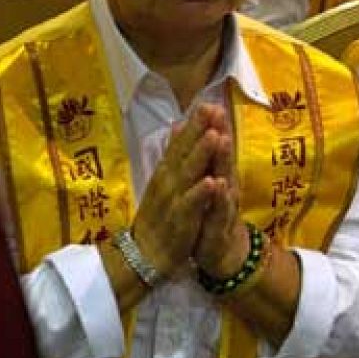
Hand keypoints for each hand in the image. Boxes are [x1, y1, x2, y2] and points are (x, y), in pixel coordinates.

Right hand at [128, 106, 222, 278]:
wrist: (144, 255)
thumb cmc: (159, 217)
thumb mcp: (163, 183)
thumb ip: (172, 155)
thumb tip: (177, 126)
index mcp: (165, 173)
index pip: (180, 144)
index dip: (193, 124)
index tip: (206, 103)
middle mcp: (167, 182)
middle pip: (183, 153)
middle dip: (198, 131)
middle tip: (210, 109)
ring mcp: (172, 201)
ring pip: (187, 175)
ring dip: (200, 156)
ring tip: (214, 136)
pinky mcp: (180, 221)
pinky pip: (191, 206)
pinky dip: (200, 193)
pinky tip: (212, 181)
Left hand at [193, 113, 249, 279]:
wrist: (222, 253)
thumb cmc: (212, 215)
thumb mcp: (205, 185)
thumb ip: (203, 160)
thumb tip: (197, 132)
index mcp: (215, 175)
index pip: (213, 148)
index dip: (210, 126)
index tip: (207, 102)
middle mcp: (224, 186)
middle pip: (221, 157)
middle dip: (219, 134)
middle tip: (217, 111)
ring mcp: (224, 206)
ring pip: (225, 179)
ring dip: (222, 159)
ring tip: (220, 139)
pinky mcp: (220, 227)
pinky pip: (220, 211)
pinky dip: (219, 198)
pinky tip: (219, 184)